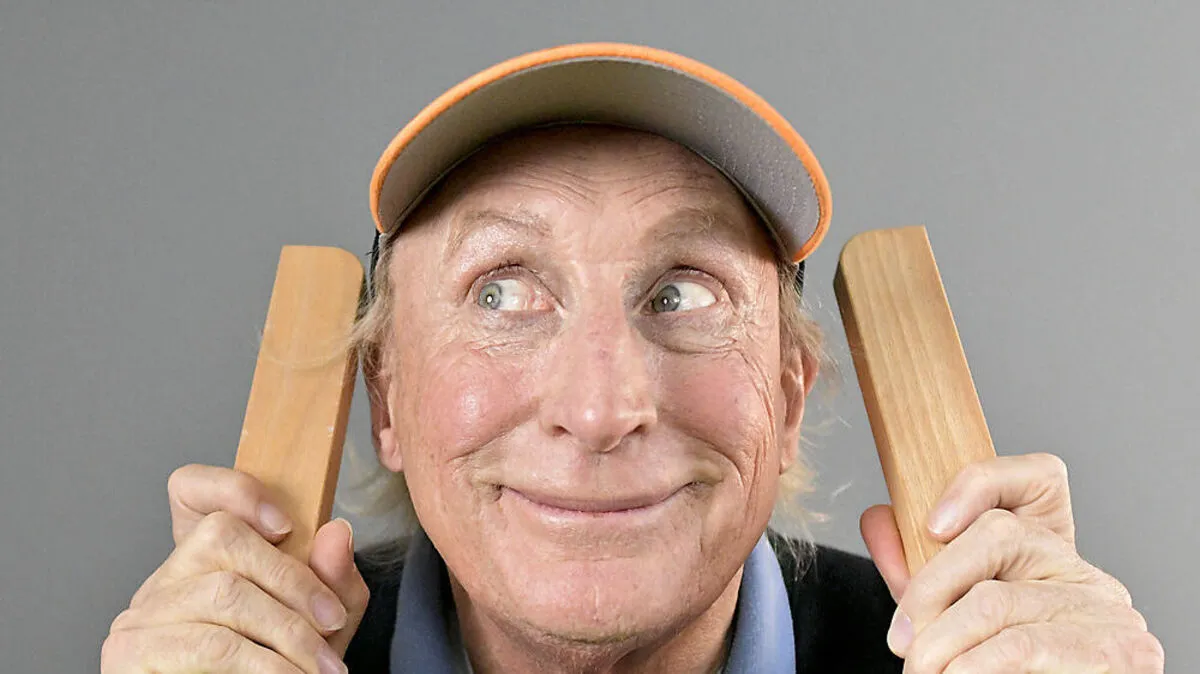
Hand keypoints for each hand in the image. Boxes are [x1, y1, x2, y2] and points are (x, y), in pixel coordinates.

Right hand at [101, 464, 369, 672]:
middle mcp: (165, 578)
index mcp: (204, 561)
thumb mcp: (319, 625)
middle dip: (294, 581)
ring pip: (224, 592)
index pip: (191, 489)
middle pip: (223, 537)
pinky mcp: (132, 652)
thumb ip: (333, 581)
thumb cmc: (281, 673)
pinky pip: (210, 644)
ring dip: (288, 632)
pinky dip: (264, 664)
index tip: (285, 523)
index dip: (233, 488)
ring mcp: (143, 613)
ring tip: (319, 666)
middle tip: (332, 624)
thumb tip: (337, 531)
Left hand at [861, 453, 1163, 672]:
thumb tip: (878, 519)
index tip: (931, 527)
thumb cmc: (996, 669)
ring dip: (940, 643)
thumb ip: (917, 568)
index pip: (1041, 477)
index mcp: (1052, 553)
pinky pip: (1020, 647)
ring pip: (996, 600)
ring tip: (922, 670)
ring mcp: (1108, 610)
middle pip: (1000, 533)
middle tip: (902, 639)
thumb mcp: (949, 611)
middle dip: (930, 587)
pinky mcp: (1122, 653)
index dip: (980, 484)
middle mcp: (1086, 573)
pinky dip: (971, 666)